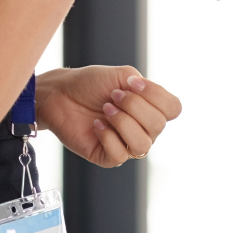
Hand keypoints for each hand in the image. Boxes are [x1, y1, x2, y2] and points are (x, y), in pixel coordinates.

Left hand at [34, 65, 181, 166]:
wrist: (60, 94)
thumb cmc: (89, 84)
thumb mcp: (120, 75)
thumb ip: (141, 84)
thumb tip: (146, 98)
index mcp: (150, 107)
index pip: (174, 108)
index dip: (156, 95)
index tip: (132, 83)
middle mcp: (143, 128)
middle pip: (158, 124)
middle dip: (133, 106)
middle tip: (112, 96)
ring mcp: (127, 144)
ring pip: (142, 144)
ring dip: (122, 122)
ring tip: (105, 110)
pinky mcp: (108, 157)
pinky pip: (120, 155)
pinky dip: (107, 136)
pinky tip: (96, 125)